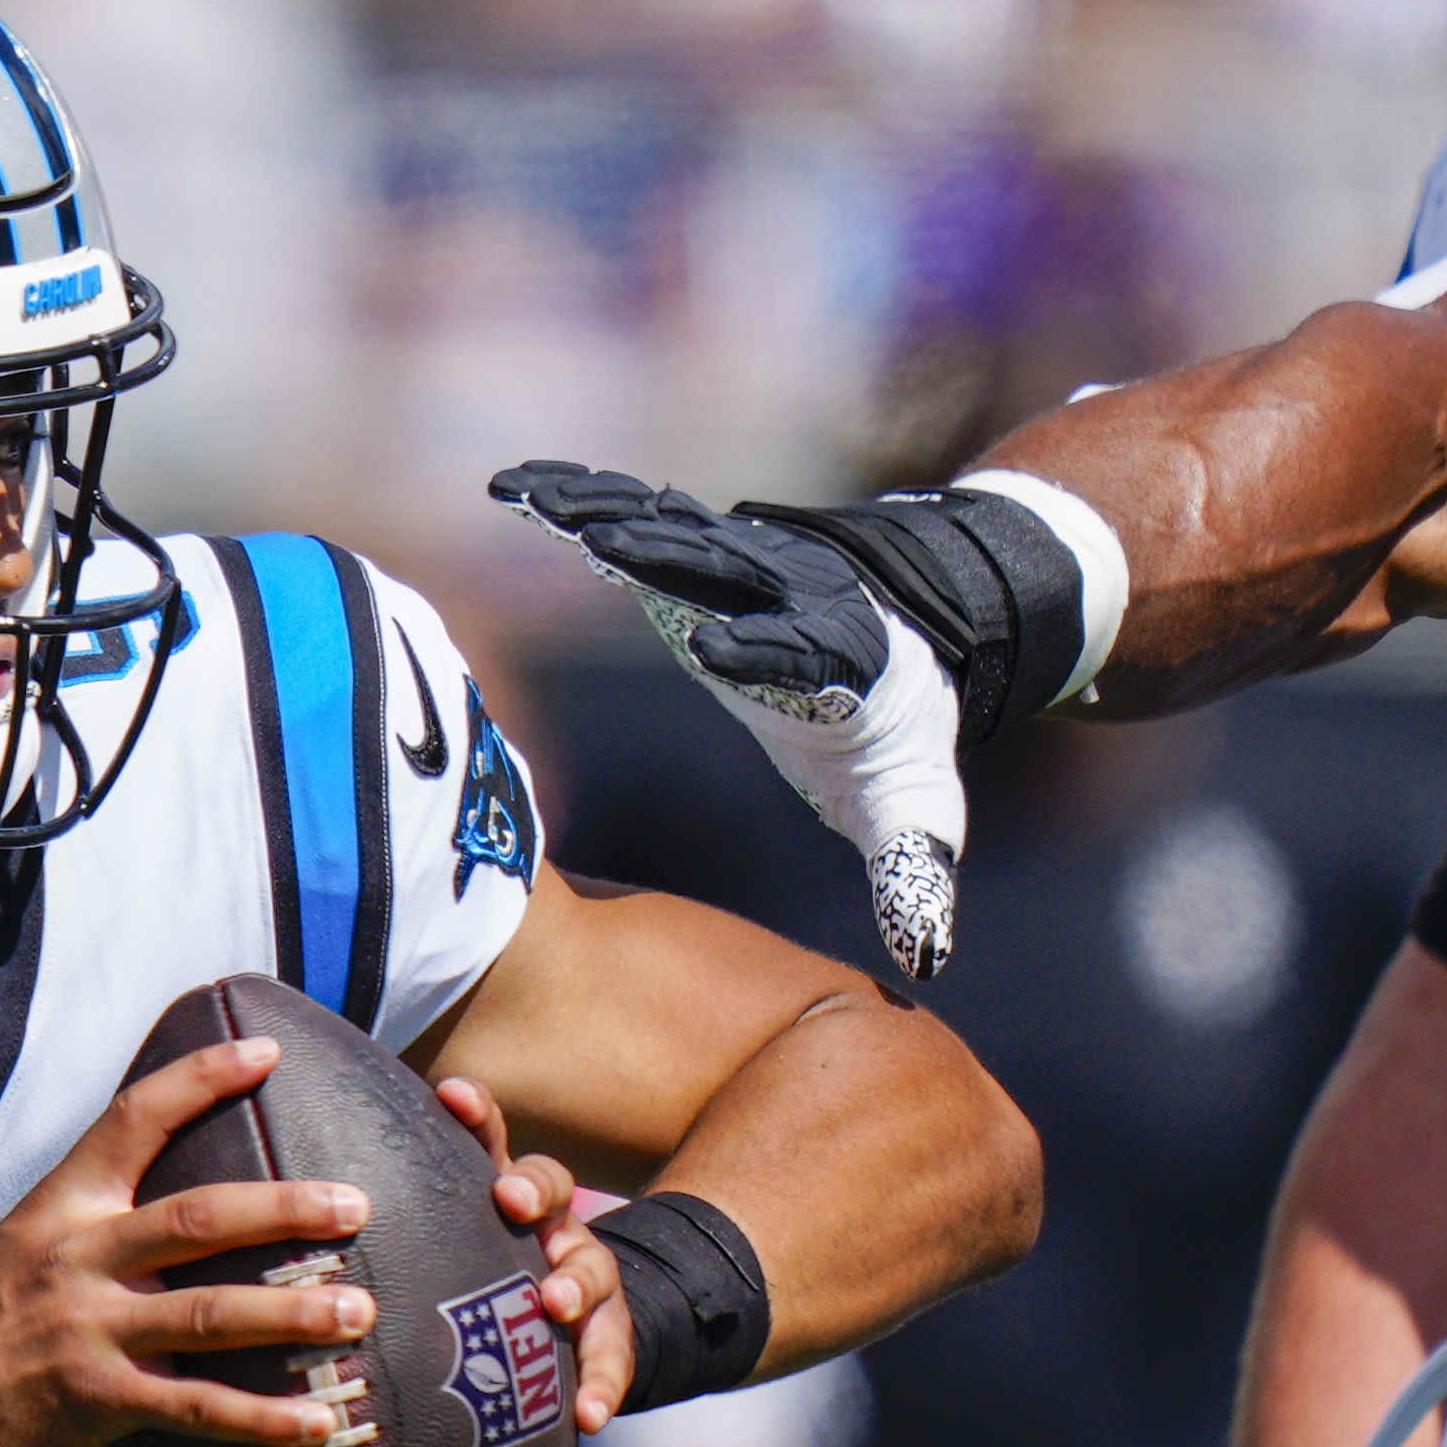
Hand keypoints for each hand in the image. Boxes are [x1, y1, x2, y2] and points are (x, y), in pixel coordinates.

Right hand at [0, 1034, 373, 1446]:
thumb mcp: (27, 1245)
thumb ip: (101, 1221)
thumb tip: (190, 1201)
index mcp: (64, 1207)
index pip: (134, 1119)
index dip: (201, 1078)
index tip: (267, 1051)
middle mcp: (78, 1258)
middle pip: (197, 1220)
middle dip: (285, 1209)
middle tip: (355, 1205)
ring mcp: (88, 1331)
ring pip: (210, 1315)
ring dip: (293, 1313)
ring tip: (361, 1310)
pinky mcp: (97, 1403)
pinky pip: (197, 1408)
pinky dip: (263, 1418)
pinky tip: (319, 1422)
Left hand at [428, 1073, 638, 1425]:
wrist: (566, 1330)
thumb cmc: (474, 1286)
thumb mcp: (444, 1250)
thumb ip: (395, 1233)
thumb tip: (288, 1216)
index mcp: (499, 1197)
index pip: (491, 1139)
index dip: (477, 1113)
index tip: (451, 1094)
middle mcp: (547, 1226)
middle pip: (551, 1186)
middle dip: (532, 1188)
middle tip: (510, 1201)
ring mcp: (582, 1275)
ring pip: (592, 1267)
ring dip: (575, 1282)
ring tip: (555, 1303)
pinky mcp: (607, 1331)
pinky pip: (612, 1355)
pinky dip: (603, 1383)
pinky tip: (590, 1414)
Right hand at [492, 463, 973, 978]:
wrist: (913, 625)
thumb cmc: (895, 735)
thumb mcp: (914, 805)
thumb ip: (914, 875)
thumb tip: (926, 958)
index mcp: (843, 663)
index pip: (801, 655)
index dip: (759, 649)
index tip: (707, 651)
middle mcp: (793, 597)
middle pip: (729, 572)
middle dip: (670, 557)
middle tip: (602, 542)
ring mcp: (747, 562)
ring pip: (677, 529)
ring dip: (607, 513)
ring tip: (534, 497)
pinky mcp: (706, 548)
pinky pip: (641, 515)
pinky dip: (582, 498)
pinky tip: (519, 488)